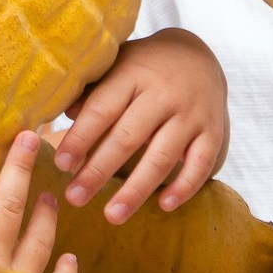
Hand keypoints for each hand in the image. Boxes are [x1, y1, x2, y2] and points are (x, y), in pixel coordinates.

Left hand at [54, 28, 227, 223]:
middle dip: (98, 171)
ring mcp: (191, 114)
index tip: (60, 164)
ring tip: (112, 215)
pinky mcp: (213, 132)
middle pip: (127, 137)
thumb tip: (59, 117)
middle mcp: (163, 94)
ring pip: (161, 157)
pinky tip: (164, 206)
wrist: (198, 57)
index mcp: (132, 75)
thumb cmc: (142, 70)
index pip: (101, 110)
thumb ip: (89, 92)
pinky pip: (200, 164)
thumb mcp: (115, 68)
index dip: (80, 138)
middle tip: (74, 198)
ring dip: (136, 190)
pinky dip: (184, 187)